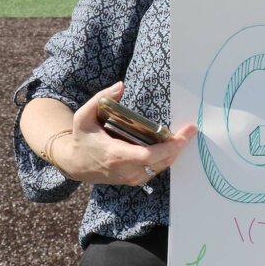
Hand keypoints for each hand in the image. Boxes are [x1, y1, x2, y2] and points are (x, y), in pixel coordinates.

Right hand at [54, 82, 197, 186]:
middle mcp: (126, 170)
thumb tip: (121, 85)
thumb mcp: (83, 116)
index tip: (184, 134)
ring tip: (183, 135)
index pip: (149, 155)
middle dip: (178, 147)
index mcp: (115, 155)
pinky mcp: (134, 180)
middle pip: (161, 162)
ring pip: (161, 167)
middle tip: (190, 130)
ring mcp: (131, 178)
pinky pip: (156, 170)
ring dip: (174, 152)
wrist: (74, 164)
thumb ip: (101, 98)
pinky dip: (166, 158)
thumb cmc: (81, 138)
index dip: (170, 147)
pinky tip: (171, 145)